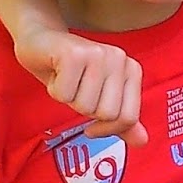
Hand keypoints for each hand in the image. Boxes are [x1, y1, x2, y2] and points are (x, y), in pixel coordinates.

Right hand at [12, 25, 147, 146]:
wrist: (40, 40)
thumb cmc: (71, 72)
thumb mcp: (99, 98)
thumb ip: (121, 119)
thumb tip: (142, 141)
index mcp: (131, 69)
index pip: (128, 117)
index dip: (107, 128)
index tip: (92, 125)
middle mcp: (119, 58)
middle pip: (107, 114)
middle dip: (84, 109)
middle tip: (76, 89)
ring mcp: (98, 54)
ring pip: (84, 106)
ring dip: (68, 99)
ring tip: (67, 79)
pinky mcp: (74, 54)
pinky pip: (64, 95)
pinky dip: (54, 90)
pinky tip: (56, 73)